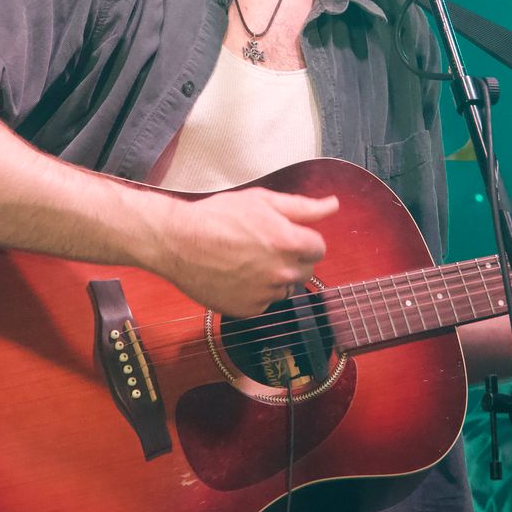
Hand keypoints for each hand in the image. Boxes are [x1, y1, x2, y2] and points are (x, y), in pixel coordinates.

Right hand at [154, 188, 337, 317]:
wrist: (178, 242)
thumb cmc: (218, 216)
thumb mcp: (262, 201)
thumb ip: (303, 207)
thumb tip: (333, 205)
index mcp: (290, 243)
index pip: (319, 248)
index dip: (302, 239)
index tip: (283, 235)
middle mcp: (282, 273)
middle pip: (305, 270)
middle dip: (291, 259)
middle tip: (263, 246)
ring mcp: (266, 295)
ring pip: (285, 288)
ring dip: (274, 277)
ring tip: (245, 260)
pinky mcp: (248, 310)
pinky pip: (264, 303)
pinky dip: (255, 293)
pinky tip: (236, 276)